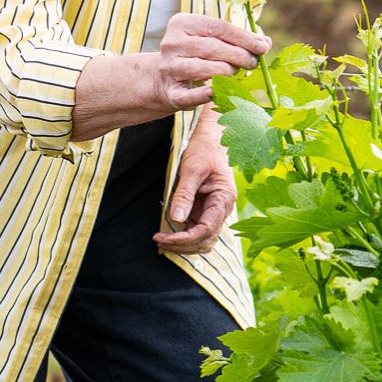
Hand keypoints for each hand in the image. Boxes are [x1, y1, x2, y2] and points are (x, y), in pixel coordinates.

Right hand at [153, 13, 270, 113]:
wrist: (165, 78)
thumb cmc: (197, 54)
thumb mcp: (212, 39)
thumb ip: (237, 38)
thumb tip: (265, 42)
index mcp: (182, 23)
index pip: (217, 27)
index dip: (243, 37)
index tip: (262, 46)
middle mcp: (171, 43)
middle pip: (211, 47)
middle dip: (238, 55)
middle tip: (253, 63)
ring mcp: (168, 67)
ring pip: (201, 68)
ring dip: (225, 72)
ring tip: (237, 74)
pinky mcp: (170, 91)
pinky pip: (188, 95)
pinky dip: (203, 95)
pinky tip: (216, 92)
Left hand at [154, 108, 235, 254]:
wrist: (211, 137)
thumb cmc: (204, 149)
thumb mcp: (192, 169)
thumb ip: (184, 194)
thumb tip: (176, 219)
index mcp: (223, 199)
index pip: (206, 230)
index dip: (185, 239)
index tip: (164, 238)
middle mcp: (221, 208)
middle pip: (205, 239)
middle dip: (182, 245)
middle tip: (158, 242)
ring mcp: (214, 209)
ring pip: (202, 239)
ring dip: (183, 245)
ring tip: (161, 243)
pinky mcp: (205, 208)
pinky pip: (196, 229)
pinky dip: (183, 237)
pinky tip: (168, 238)